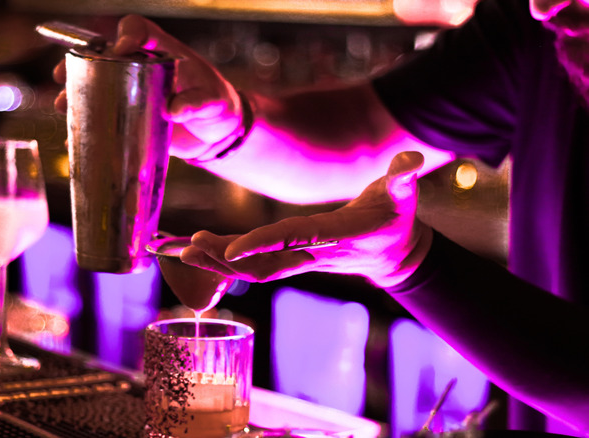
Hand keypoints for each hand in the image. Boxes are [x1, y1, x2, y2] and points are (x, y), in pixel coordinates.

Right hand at [53, 15, 242, 159]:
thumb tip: (173, 110)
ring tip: (62, 106)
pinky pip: (101, 117)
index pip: (138, 29)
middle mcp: (139, 67)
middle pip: (101, 54)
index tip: (117, 50)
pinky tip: (71, 138)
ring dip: (74, 94)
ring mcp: (130, 92)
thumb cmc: (217, 106)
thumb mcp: (213, 102)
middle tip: (63, 76)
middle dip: (78, 62)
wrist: (215, 134)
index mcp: (161, 51)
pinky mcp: (127, 118)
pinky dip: (85, 127)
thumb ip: (197, 103)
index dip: (125, 34)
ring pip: (94, 84)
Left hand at [179, 151, 433, 287]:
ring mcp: (299, 259)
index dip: (262, 244)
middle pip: (263, 263)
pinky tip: (198, 247)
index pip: (294, 240)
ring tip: (183, 249)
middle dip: (225, 259)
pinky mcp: (290, 257)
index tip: (230, 250)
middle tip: (189, 247)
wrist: (394, 254)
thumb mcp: (403, 195)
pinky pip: (253, 263)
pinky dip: (224, 258)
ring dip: (217, 262)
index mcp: (335, 236)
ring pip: (253, 268)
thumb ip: (403, 177)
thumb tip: (412, 159)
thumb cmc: (396, 219)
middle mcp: (312, 253)